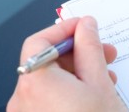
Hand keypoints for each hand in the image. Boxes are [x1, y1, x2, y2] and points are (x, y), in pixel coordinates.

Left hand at [7, 16, 125, 111]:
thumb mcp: (100, 84)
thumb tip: (85, 27)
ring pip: (48, 83)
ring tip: (106, 79)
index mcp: (34, 82)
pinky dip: (67, 94)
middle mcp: (22, 100)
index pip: (38, 42)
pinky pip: (47, 102)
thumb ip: (90, 48)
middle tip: (105, 53)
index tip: (85, 27)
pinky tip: (93, 98)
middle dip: (77, 54)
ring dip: (76, 75)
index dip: (63, 30)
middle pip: (44, 63)